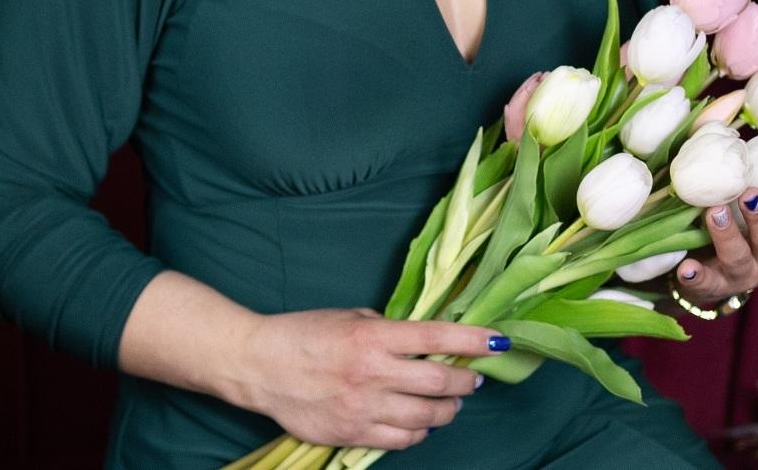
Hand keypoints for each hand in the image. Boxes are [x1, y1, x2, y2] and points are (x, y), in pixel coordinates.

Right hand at [225, 306, 503, 450]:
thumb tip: (423, 340)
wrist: (260, 366)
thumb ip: (388, 329)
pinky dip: (419, 433)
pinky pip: (402, 440)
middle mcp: (374, 374)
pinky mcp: (353, 434)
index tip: (497, 341)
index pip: (437, 338)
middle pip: (440, 384)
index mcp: (374, 338)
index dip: (473, 341)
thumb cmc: (305, 333)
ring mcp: (364, 408)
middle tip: (472, 379)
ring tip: (450, 403)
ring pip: (427, 419)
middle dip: (466, 382)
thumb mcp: (351, 317)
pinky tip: (420, 424)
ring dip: (447, 411)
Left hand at [672, 138, 757, 307]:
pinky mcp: (714, 284)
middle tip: (749, 194)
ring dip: (727, 236)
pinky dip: (696, 276)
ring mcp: (744, 273)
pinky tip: (685, 267)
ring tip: (713, 212)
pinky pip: (706, 283)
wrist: (722, 260)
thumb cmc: (757, 216)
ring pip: (739, 259)